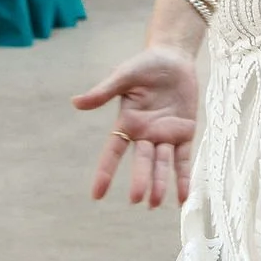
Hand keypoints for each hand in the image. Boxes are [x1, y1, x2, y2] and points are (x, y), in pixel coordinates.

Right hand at [73, 46, 198, 205]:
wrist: (173, 56)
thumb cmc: (145, 65)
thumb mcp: (123, 76)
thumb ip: (104, 92)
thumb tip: (76, 102)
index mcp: (127, 123)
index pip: (113, 152)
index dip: (105, 172)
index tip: (97, 195)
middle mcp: (145, 134)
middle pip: (141, 161)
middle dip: (140, 180)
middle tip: (136, 199)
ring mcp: (165, 135)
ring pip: (162, 164)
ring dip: (160, 183)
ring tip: (155, 204)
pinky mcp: (185, 132)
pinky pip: (183, 159)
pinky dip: (184, 178)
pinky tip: (182, 198)